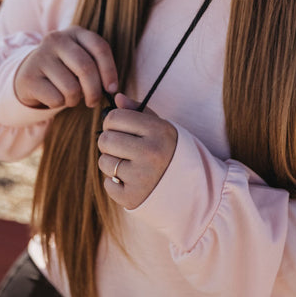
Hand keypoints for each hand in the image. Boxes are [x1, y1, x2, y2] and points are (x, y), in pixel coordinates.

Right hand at [14, 26, 117, 109]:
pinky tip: (54, 97)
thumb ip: (96, 67)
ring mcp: (40, 56)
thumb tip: (112, 89)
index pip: (99, 48)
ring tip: (70, 96)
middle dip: (94, 91)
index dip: (109, 71)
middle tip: (93, 101)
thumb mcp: (80, 60)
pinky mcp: (29, 76)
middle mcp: (57, 39)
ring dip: (75, 99)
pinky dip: (59, 104)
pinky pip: (56, 99)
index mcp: (75, 32)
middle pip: (86, 68)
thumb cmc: (65, 69)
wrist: (30, 74)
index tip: (112, 89)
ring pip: (71, 88)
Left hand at [97, 93, 177, 209]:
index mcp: (158, 131)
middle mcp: (150, 153)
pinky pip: (107, 184)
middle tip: (120, 146)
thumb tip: (117, 98)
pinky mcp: (133, 198)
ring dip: (111, 162)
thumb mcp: (162, 127)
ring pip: (104, 162)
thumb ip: (138, 111)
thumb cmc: (171, 152)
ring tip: (128, 164)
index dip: (112, 122)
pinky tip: (131, 181)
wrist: (191, 190)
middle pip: (105, 139)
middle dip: (108, 142)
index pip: (115, 117)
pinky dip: (115, 183)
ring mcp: (141, 177)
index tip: (118, 128)